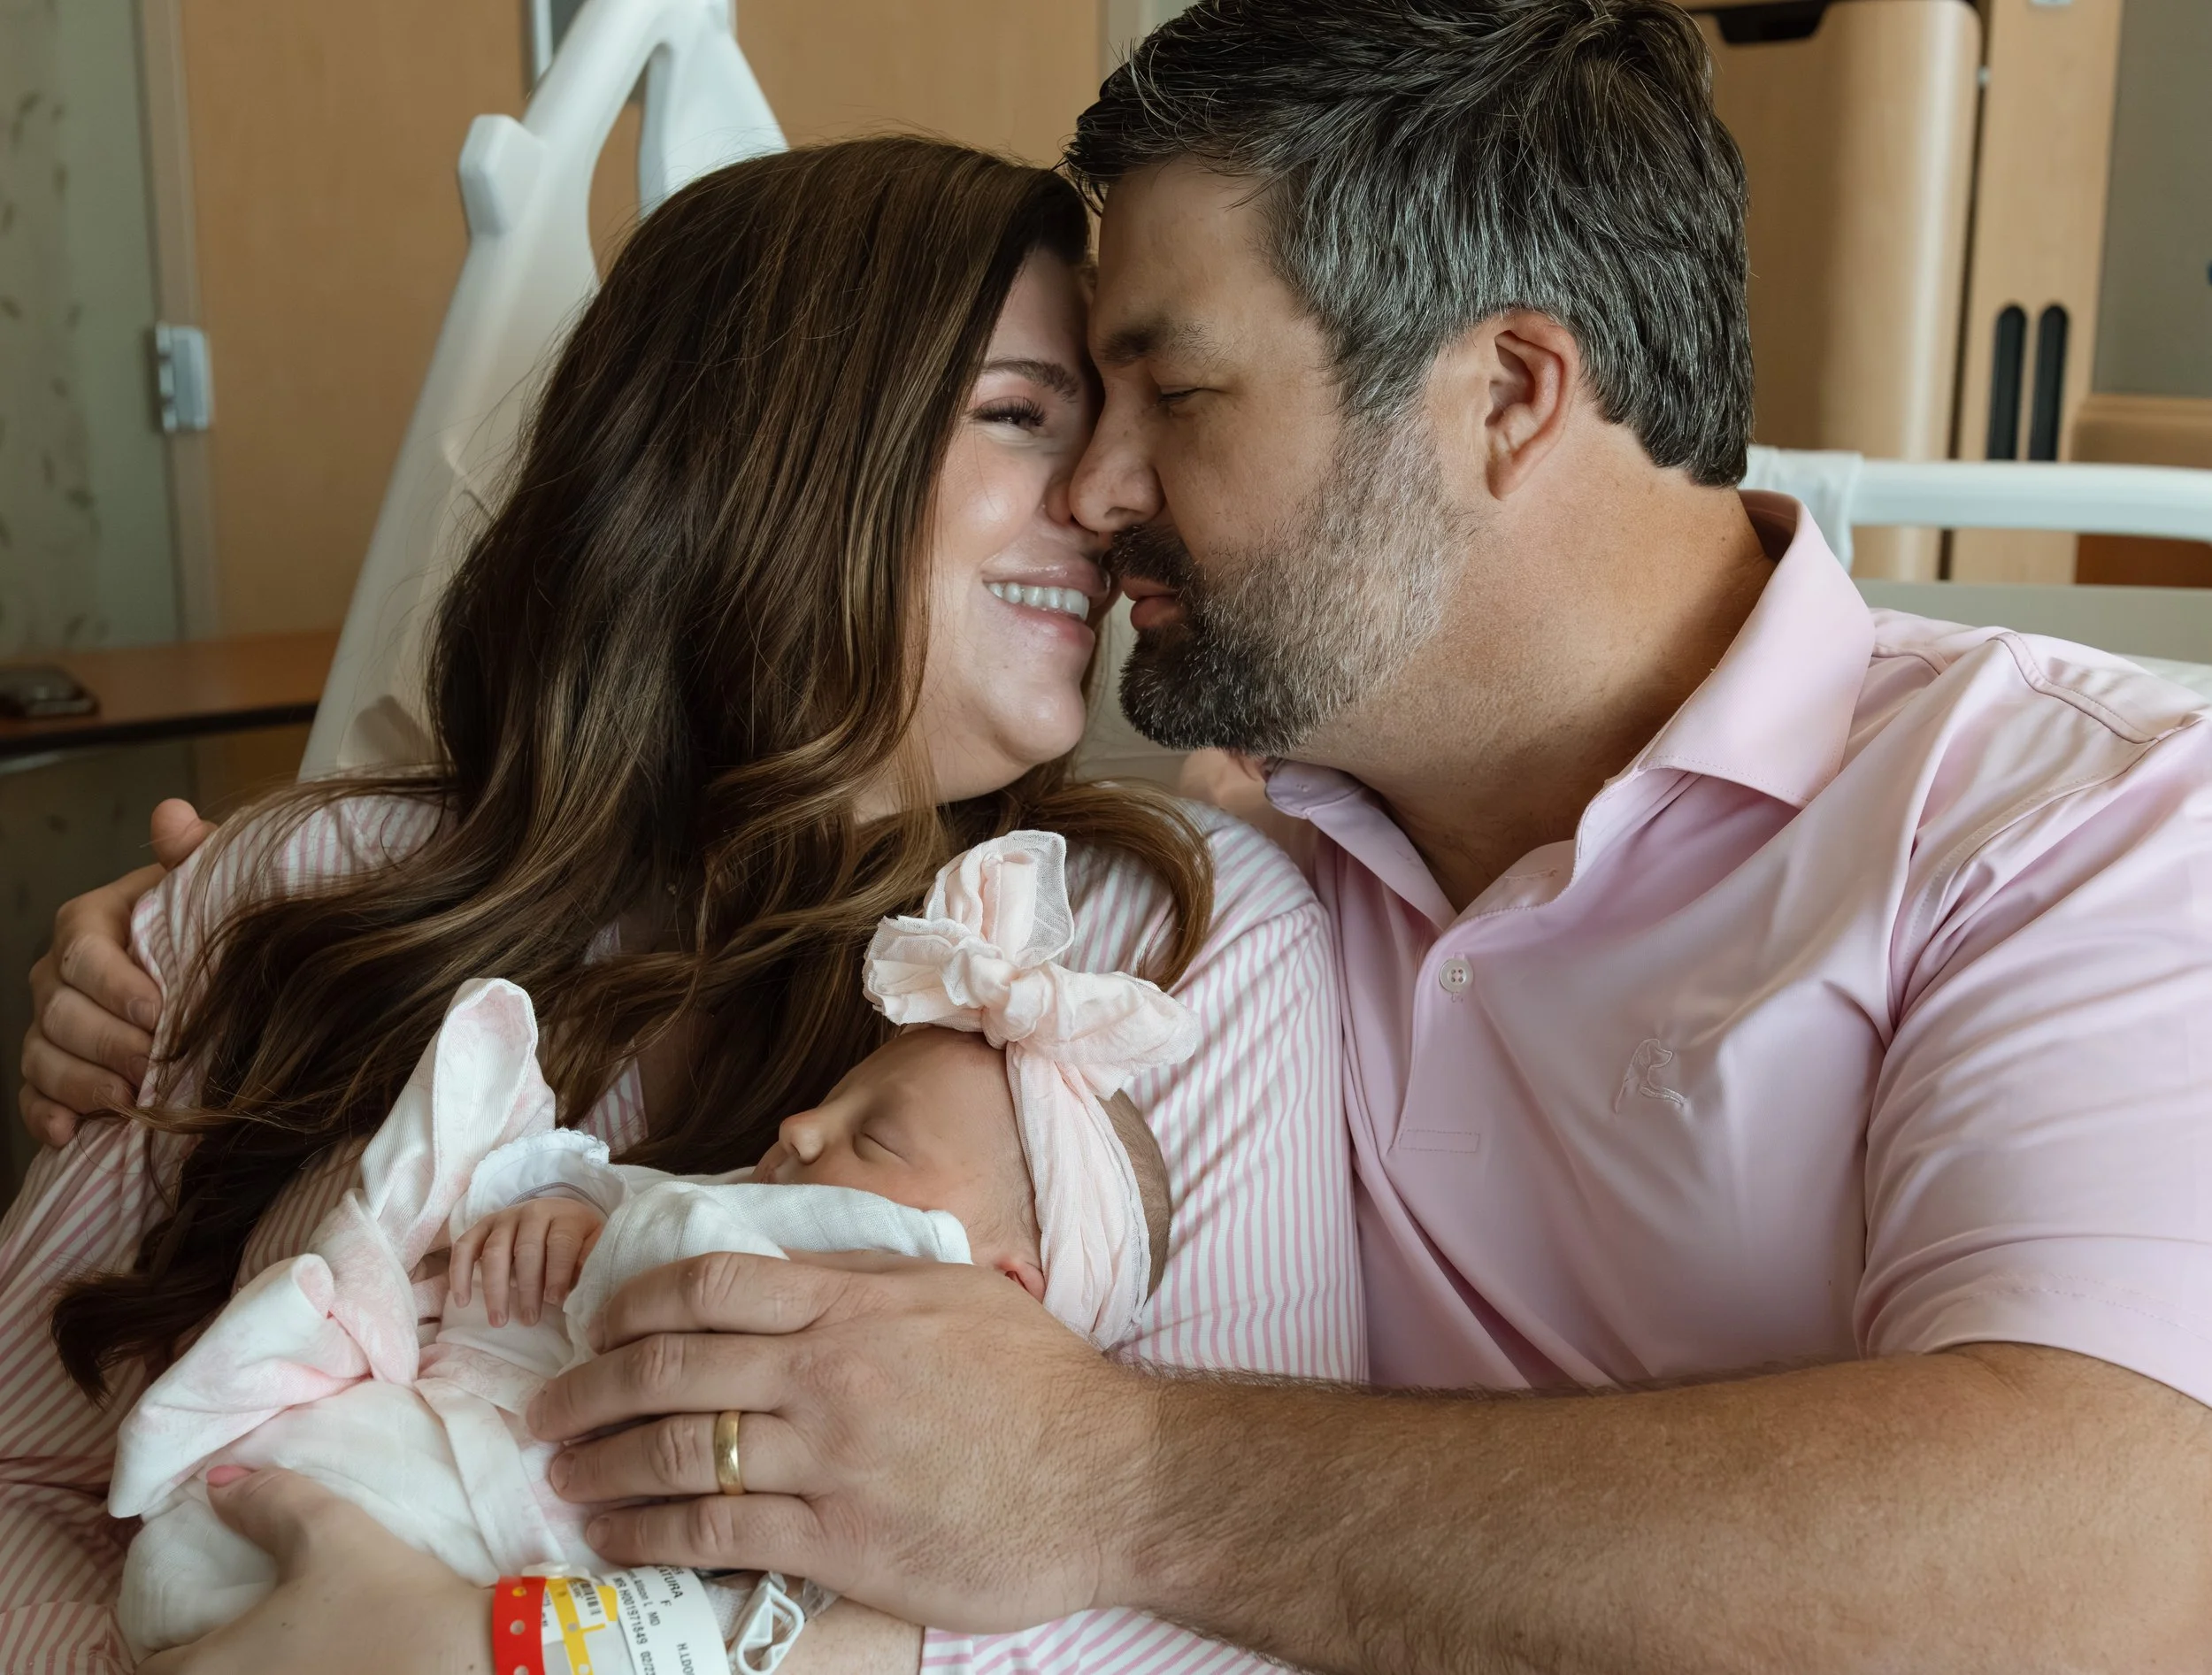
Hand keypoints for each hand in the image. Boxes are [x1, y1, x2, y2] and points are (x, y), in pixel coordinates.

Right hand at [19, 798, 213, 1146]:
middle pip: (61, 1012)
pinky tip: (69, 1134)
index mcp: (90, 924)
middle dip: (106, 1041)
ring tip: (126, 1098)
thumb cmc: (202, 926)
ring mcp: (51, 1026)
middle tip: (151, 1064)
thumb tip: (173, 815)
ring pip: (42, 1057)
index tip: (158, 1012)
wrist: (206, 975)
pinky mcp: (51, 1072)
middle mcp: (59, 976)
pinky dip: (47, 1117)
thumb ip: (191, 854)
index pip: (84, 954)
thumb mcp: (203, 888)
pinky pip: (32, 1098)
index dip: (116, 986)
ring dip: (81, 1083)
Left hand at [138, 1466, 490, 1674]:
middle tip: (232, 1626)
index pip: (151, 1667)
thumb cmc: (388, 1600)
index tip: (195, 1611)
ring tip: (279, 1644)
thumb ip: (268, 1500)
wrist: (476, 1660)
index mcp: (213, 1672)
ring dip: (248, 1667)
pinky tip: (322, 1659)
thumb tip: (218, 1481)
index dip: (165, 1635)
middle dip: (203, 1659)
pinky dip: (288, 1673)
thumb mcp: (330, 1531)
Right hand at [450, 1197, 605, 1325]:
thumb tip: (587, 1290)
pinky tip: (462, 1301)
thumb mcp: (594, 1248)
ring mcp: (505, 1217)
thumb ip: (591, 1264)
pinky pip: (465, 1246)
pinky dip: (460, 1272)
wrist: (559, 1216)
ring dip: (494, 1288)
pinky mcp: (483, 1225)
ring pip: (494, 1250)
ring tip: (499, 1321)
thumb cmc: (578, 1242)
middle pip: (527, 1248)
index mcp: (566, 1217)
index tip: (556, 1301)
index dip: (557, 1272)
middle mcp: (534, 1212)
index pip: (561, 1243)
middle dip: (527, 1287)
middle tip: (529, 1319)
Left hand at [528, 1251, 1153, 1631]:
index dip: (630, 1303)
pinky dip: (647, 1535)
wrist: (1109, 1477)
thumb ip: (860, 1277)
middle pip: (668, 1368)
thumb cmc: (1037, 1382)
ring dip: (601, 1467)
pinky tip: (614, 1539)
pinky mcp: (841, 1540)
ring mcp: (830, 1458)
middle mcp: (827, 1371)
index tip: (595, 1325)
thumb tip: (779, 1266)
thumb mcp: (952, 1294)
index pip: (708, 1283)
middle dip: (585, 1390)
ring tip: (563, 1477)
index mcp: (852, 1302)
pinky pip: (716, 1532)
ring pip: (677, 1453)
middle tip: (544, 1410)